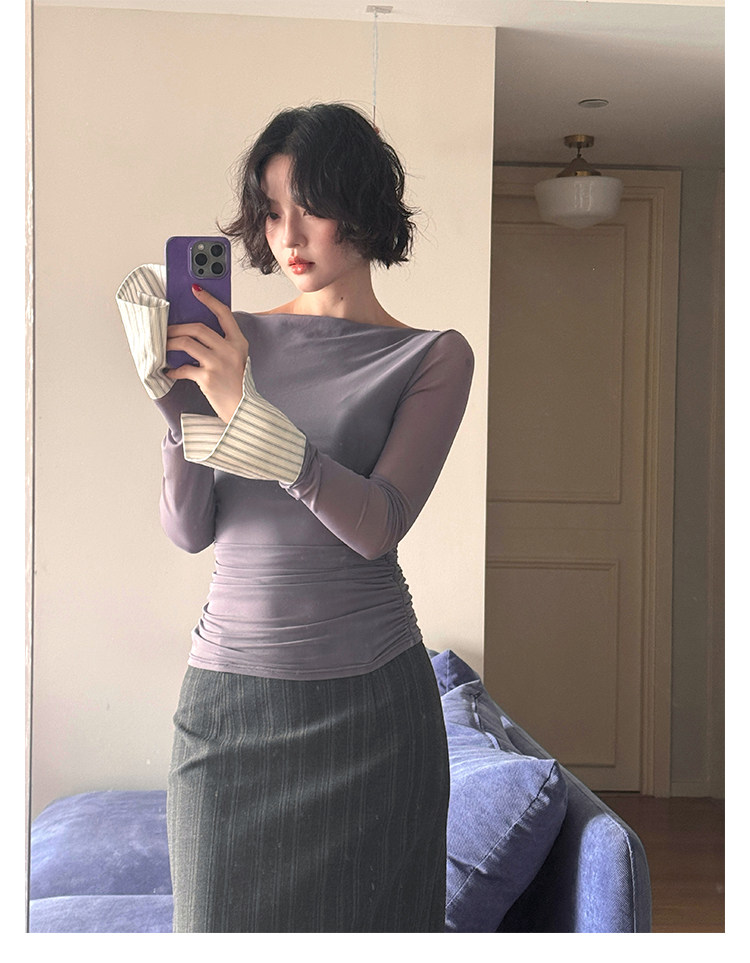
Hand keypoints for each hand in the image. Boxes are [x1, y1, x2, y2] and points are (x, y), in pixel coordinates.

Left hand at [165, 285, 248, 422]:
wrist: (243, 410)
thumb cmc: (238, 386)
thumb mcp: (238, 360)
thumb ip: (223, 345)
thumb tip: (196, 333)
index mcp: (239, 343)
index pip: (224, 314)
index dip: (209, 300)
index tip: (195, 290)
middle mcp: (230, 350)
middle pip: (198, 328)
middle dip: (177, 328)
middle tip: (166, 330)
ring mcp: (218, 364)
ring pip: (187, 343)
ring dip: (170, 343)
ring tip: (164, 347)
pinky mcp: (208, 378)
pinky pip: (183, 368)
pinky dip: (174, 370)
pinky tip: (170, 372)